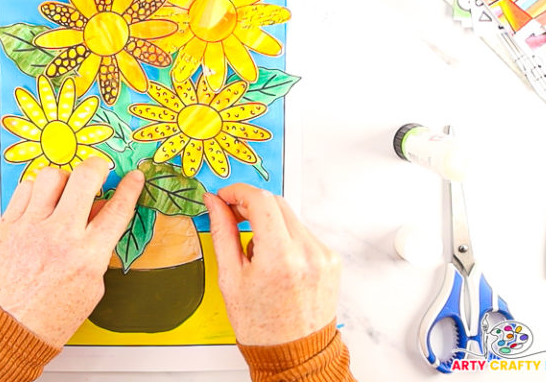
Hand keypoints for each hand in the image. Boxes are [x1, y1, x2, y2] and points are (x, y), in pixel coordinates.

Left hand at [0, 158, 143, 346]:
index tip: (133, 177)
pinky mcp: (8, 225)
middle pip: (85, 178)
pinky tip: (41, 202)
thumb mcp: (92, 285)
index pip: (117, 209)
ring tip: (65, 191)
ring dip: (64, 179)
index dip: (130, 188)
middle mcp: (60, 237)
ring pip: (51, 176)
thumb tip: (101, 212)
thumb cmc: (52, 314)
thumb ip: (99, 246)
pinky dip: (36, 190)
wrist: (11, 327)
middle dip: (98, 166)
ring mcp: (31, 228)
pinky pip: (25, 189)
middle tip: (99, 169)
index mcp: (87, 256)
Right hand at [204, 184, 340, 345]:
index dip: (238, 191)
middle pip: (277, 203)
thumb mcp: (230, 278)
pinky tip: (274, 260)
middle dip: (251, 204)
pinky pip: (303, 233)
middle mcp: (307, 252)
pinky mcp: (330, 259)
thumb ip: (223, 232)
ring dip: (268, 222)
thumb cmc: (260, 325)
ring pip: (290, 217)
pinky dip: (284, 237)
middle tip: (232, 215)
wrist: (294, 354)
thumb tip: (214, 203)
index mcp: (280, 257)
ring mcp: (323, 255)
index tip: (224, 196)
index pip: (261, 200)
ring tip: (254, 250)